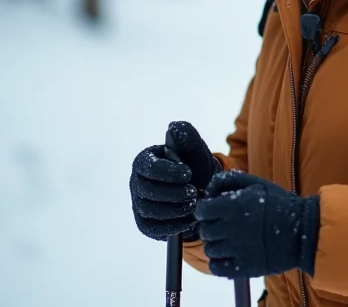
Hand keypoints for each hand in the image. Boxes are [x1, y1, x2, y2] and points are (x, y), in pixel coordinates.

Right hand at [130, 121, 220, 240]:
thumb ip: (186, 135)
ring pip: (150, 211)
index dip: (167, 172)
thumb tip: (172, 128)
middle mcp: (137, 182)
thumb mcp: (195, 147)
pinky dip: (173, 225)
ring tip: (193, 204)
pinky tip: (189, 219)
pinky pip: (153, 228)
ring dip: (174, 209)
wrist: (202, 189)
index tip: (187, 174)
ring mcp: (139, 204)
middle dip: (172, 193)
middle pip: (147, 191)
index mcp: (145, 160)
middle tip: (193, 192)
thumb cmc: (196, 164)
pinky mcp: (145, 223)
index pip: (148, 167)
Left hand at [195, 170, 319, 278]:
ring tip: (230, 239)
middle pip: (204, 230)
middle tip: (223, 225)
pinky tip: (230, 254)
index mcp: (233, 205)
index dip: (204, 209)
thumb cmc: (279, 204)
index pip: (201, 210)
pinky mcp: (242, 267)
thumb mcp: (257, 183)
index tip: (212, 210)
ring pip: (209, 249)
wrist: (302, 230)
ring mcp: (236, 249)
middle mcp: (231, 228)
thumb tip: (210, 189)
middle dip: (210, 226)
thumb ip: (230, 180)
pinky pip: (216, 267)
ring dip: (216, 243)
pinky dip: (219, 262)